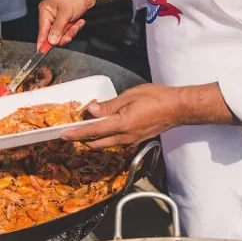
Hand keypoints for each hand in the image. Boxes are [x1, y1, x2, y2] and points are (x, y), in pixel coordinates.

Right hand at [36, 0, 99, 49]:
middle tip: (69, 35)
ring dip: (71, 31)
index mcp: (45, 11)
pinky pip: (68, 29)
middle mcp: (50, 14)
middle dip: (63, 35)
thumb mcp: (65, 14)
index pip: (42, 31)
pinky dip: (75, 27)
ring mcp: (59, 17)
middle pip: (52, 34)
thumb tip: (51, 41)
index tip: (42, 52)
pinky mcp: (67, 19)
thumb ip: (57, 29)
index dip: (42, 42)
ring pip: (62, 33)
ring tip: (76, 24)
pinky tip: (79, 21)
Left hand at [61, 84, 182, 148]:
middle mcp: (125, 137)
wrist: (177, 109)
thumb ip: (109, 105)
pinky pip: (116, 142)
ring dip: (94, 139)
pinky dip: (106, 138)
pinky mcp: (136, 140)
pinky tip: (104, 129)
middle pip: (97, 143)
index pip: (93, 131)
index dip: (76, 133)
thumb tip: (92, 110)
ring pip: (106, 144)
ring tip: (85, 130)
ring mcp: (131, 141)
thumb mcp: (129, 96)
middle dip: (82, 140)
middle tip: (71, 133)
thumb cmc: (156, 98)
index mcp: (121, 124)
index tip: (64, 135)